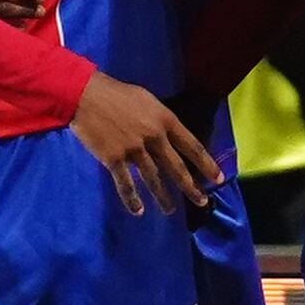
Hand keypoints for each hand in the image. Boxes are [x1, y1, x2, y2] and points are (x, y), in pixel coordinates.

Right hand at [70, 73, 221, 213]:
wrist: (86, 95)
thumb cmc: (116, 94)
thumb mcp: (147, 100)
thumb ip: (159, 119)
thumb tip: (167, 136)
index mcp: (164, 119)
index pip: (192, 146)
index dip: (206, 164)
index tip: (218, 179)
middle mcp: (154, 136)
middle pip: (177, 167)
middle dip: (191, 187)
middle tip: (201, 201)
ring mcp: (134, 149)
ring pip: (153, 179)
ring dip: (163, 197)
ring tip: (170, 210)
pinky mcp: (114, 159)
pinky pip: (126, 184)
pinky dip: (132, 199)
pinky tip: (138, 211)